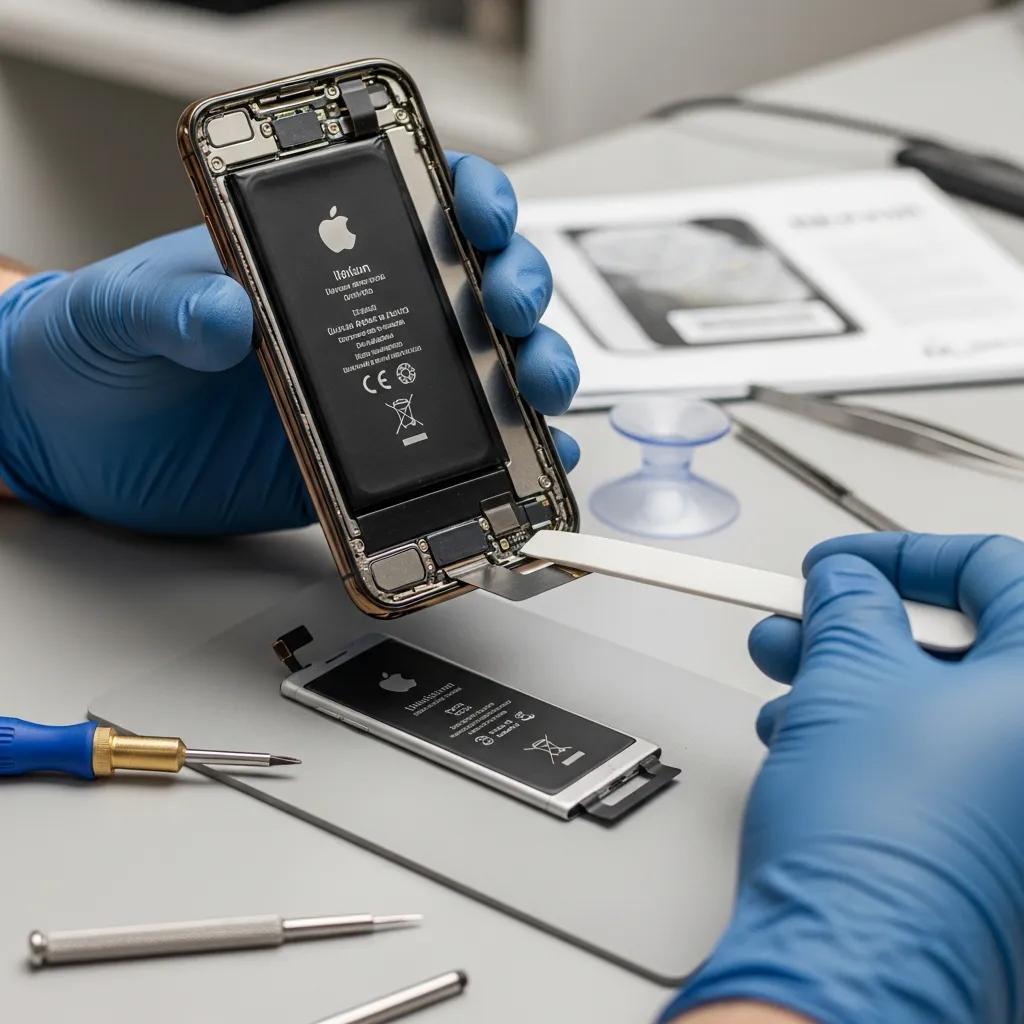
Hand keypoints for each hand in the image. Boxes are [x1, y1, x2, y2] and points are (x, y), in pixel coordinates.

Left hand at [0, 154, 577, 533]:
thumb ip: (164, 306)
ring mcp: (364, 395)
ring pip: (476, 373)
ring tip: (535, 389)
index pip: (405, 209)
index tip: (483, 212)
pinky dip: (500, 460)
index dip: (463, 198)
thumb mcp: (114, 311)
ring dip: (525, 374)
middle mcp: (350, 325)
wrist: (75, 449)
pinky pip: (442, 460)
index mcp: (302, 266)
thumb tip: (221, 311)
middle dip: (512, 288)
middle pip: (466, 290)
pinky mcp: (357, 464)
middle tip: (508, 306)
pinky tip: (528, 460)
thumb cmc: (94, 357)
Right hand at [665, 533, 1023, 1023]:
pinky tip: (806, 736)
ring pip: (938, 705)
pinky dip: (868, 735)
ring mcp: (1016, 804)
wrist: (850, 965)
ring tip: (784, 678)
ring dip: (852, 678)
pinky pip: (933, 760)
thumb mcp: (849, 679)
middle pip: (963, 644)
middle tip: (804, 617)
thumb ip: (854, 607)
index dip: (905, 556)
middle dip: (863, 623)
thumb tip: (849, 582)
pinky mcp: (986, 846)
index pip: (994, 571)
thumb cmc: (877, 842)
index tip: (845, 564)